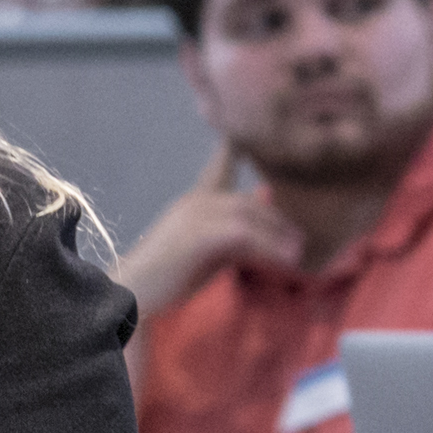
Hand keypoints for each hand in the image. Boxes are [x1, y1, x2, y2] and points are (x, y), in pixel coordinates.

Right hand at [114, 144, 304, 315]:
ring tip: (297, 254)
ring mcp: (196, 215)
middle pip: (247, 202)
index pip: (220, 168)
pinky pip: (243, 234)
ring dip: (276, 235)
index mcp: (194, 202)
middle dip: (275, 221)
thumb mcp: (204, 250)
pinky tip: (284, 261)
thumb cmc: (166, 275)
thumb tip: (259, 226)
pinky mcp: (199, 234)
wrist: (133, 292)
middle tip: (299, 241)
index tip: (249, 140)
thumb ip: (230, 235)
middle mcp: (196, 201)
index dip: (235, 152)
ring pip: (248, 216)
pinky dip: (268, 247)